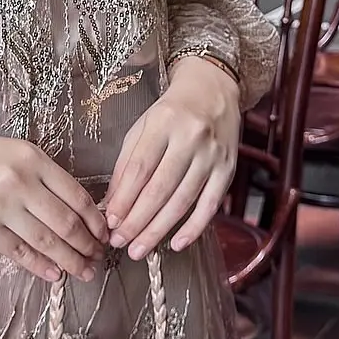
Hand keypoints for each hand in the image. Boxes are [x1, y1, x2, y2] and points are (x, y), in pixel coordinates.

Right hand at [0, 101, 107, 284]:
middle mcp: (20, 182)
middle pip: (66, 222)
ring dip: (70, 261)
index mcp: (32, 159)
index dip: (95, 220)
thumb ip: (40, 176)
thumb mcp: (9, 152)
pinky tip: (53, 275)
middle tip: (98, 260)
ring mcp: (0, 207)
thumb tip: (73, 208)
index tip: (104, 235)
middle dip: (87, 245)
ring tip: (84, 272)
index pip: (76, 195)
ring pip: (47, 241)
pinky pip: (19, 252)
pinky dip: (40, 266)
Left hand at [102, 56, 238, 261]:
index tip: (110, 222)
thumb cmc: (172, 112)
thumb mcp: (142, 128)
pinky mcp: (228, 169)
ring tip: (139, 248)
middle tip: (120, 243)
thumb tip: (112, 204)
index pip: (139, 168)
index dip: (123, 199)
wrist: (213, 90)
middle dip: (137, 221)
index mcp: (163, 122)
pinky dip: (193, 227)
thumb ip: (126, 164)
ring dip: (159, 230)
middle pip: (160, 188)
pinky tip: (176, 244)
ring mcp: (212, 155)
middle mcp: (190, 138)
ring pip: (182, 200)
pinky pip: (210, 205)